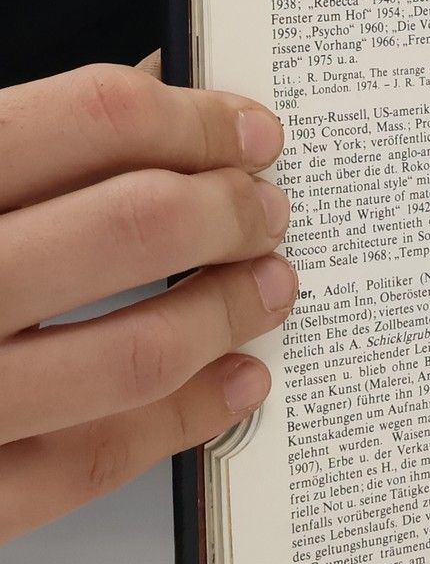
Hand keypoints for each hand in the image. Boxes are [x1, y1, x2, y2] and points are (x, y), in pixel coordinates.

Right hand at [0, 58, 294, 543]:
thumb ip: (11, 143)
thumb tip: (153, 98)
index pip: (88, 121)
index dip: (194, 118)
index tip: (247, 128)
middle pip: (130, 227)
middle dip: (229, 210)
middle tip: (267, 207)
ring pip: (130, 351)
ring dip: (227, 311)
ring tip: (269, 284)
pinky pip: (88, 465)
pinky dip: (182, 422)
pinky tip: (230, 386)